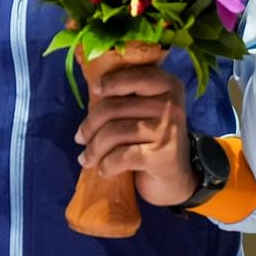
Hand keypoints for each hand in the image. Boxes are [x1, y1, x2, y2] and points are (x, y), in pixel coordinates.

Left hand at [74, 63, 193, 206]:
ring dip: (94, 149)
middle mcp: (171, 105)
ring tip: (87, 158)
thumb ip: (128, 95)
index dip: (110, 82)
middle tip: (80, 138)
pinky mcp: (161, 156)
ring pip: (114, 133)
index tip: (95, 90)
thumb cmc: (152, 139)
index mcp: (168, 86)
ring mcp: (167, 130)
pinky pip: (121, 156)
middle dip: (90, 126)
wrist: (176, 178)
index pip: (134, 76)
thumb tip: (93, 88)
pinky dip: (106, 165)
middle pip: (114, 107)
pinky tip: (104, 169)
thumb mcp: (147, 110)